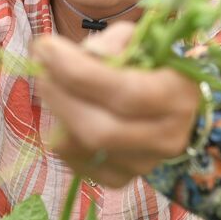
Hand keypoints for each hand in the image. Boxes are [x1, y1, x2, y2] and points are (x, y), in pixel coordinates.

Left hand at [32, 21, 199, 187]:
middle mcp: (168, 138)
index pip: (127, 93)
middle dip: (61, 96)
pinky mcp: (122, 178)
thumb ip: (110, 44)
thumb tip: (78, 57)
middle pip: (101, 130)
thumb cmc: (148, 65)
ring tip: (52, 85)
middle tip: (42, 69)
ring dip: (57, 112)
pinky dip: (61, 136)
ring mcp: (145, 164)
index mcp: (179, 95)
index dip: (80, 72)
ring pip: (84, 147)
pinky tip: (64, 113)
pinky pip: (78, 163)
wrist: (167, 105)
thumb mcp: (137, 40)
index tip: (45, 47)